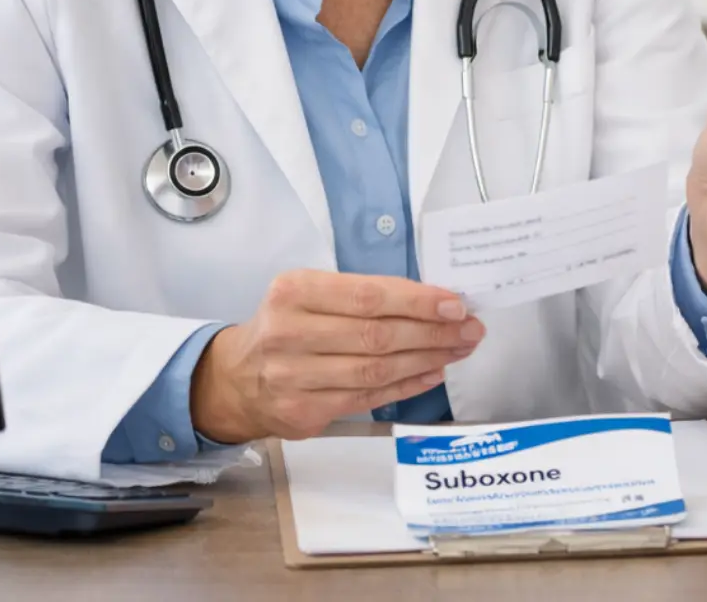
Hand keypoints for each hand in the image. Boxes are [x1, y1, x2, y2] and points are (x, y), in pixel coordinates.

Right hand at [189, 271, 484, 442]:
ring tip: (459, 349)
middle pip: (377, 336)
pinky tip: (433, 373)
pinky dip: (407, 385)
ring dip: (427, 360)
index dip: (417, 302)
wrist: (237, 379)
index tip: (455, 305)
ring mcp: (293, 378)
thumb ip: (363, 295)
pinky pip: (368, 398)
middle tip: (470, 329)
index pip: (368, 297)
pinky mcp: (303, 413)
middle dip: (432, 333)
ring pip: (376, 371)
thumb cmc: (288, 326)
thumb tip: (435, 302)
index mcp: (294, 293)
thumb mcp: (310, 294)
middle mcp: (289, 334)